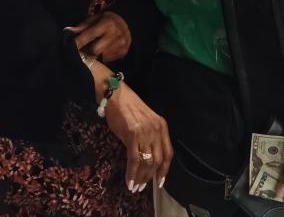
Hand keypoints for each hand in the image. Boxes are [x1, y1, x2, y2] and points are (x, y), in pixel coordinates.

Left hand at [67, 11, 130, 61]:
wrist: (127, 22)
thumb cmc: (106, 20)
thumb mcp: (95, 19)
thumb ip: (82, 27)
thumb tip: (67, 31)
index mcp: (106, 24)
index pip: (89, 35)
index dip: (78, 42)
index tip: (70, 46)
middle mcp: (115, 34)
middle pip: (95, 50)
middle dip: (87, 50)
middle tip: (83, 49)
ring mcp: (121, 44)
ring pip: (102, 56)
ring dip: (95, 55)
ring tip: (94, 49)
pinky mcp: (124, 51)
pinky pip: (109, 59)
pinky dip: (103, 56)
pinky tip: (103, 50)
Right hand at [100, 74, 172, 192]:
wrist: (116, 95)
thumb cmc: (128, 108)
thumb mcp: (145, 122)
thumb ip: (149, 137)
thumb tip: (146, 159)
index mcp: (162, 126)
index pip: (168, 153)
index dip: (165, 170)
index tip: (160, 182)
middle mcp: (156, 130)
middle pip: (157, 160)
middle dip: (150, 177)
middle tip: (142, 187)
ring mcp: (145, 132)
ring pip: (147, 162)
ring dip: (141, 178)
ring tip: (135, 187)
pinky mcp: (132, 135)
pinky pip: (134, 159)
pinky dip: (132, 173)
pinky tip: (129, 181)